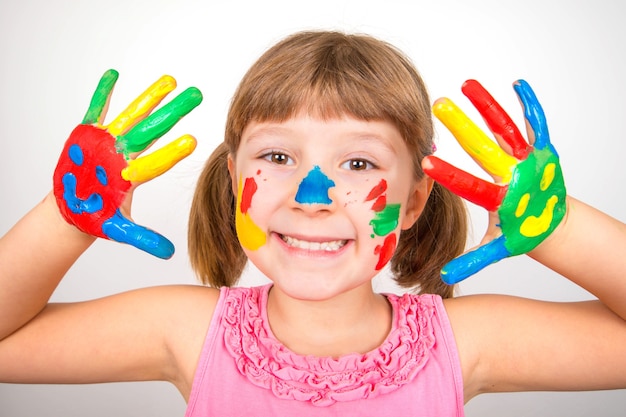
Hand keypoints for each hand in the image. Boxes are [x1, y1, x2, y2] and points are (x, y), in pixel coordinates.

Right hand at [53, 69, 201, 258]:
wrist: (73, 208)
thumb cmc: (97, 217)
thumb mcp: (119, 229)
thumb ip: (143, 239)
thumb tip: (170, 254)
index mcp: (132, 176)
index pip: (156, 162)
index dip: (172, 152)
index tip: (194, 141)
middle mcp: (125, 154)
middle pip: (153, 129)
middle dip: (174, 112)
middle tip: (197, 94)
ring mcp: (108, 142)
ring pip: (132, 115)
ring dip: (149, 97)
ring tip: (171, 80)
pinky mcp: (88, 134)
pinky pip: (96, 110)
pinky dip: (103, 94)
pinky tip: (114, 75)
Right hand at [422, 80, 565, 283]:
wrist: (557, 223)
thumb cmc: (522, 233)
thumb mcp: (496, 248)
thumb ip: (471, 260)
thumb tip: (444, 277)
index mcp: (500, 199)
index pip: (470, 186)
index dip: (448, 175)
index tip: (426, 162)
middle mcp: (514, 176)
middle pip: (485, 149)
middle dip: (461, 126)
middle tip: (439, 105)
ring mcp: (530, 159)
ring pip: (506, 128)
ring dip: (487, 105)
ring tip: (467, 84)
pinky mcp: (543, 149)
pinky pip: (536, 123)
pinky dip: (529, 103)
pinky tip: (518, 83)